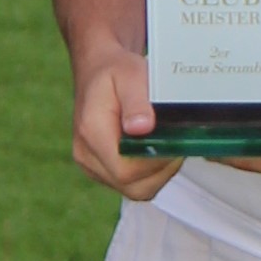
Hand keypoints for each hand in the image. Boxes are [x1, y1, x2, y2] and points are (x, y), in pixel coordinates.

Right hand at [72, 52, 181, 200]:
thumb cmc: (115, 71)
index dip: (155, 164)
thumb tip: (142, 128)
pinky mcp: (100, 169)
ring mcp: (91, 165)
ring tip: (165, 144)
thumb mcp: (130, 75)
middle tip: (174, 144)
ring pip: (134, 189)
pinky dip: (148, 173)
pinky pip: (130, 184)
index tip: (173, 143)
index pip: (126, 171)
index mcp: (91, 132)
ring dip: (157, 173)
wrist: (98, 71)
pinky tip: (153, 149)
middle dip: (161, 170)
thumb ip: (136, 102)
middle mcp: (86, 154)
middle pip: (132, 186)